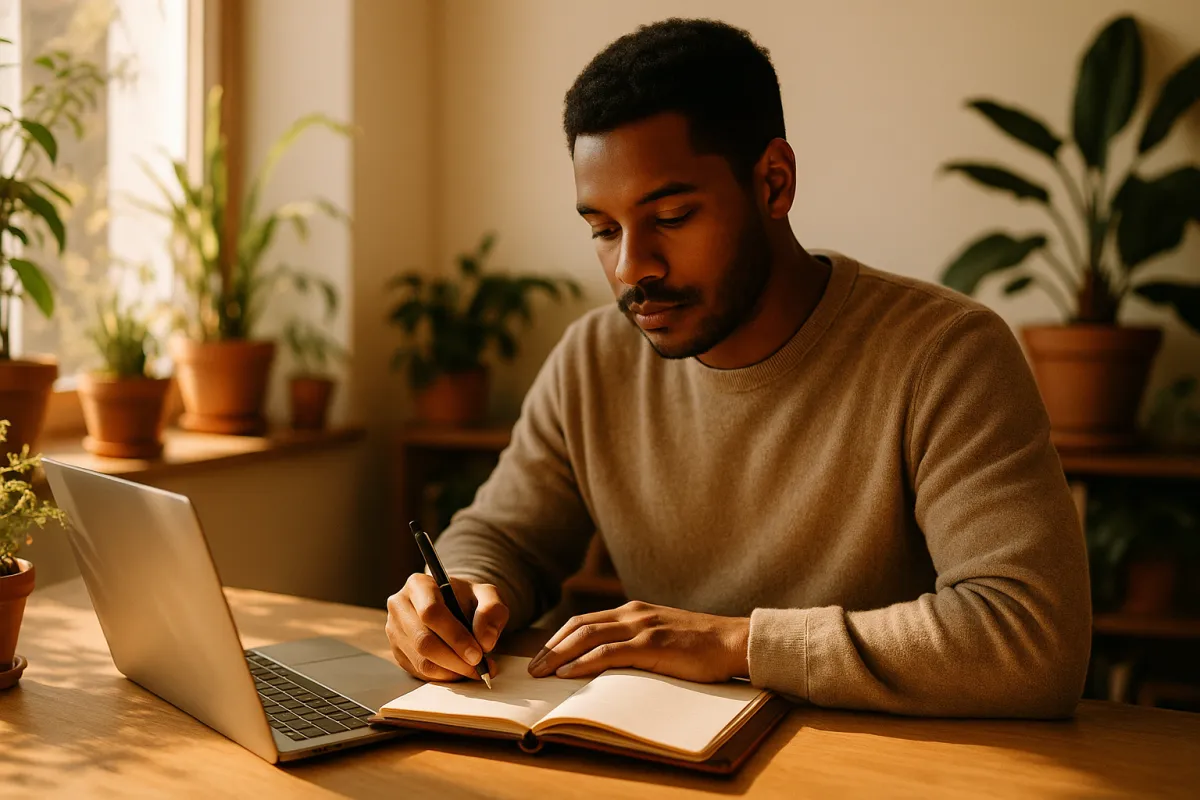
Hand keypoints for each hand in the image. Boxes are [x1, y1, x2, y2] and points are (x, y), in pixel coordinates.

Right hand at [386, 574, 509, 681]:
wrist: (455, 606)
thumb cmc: (469, 600)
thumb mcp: (488, 595)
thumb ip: (492, 611)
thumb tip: (485, 641)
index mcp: (419, 585)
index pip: (431, 613)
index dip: (455, 637)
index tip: (478, 654)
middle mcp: (400, 606)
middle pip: (423, 640)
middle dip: (454, 659)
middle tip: (478, 667)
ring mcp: (394, 630)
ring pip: (420, 661)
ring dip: (451, 671)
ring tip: (473, 670)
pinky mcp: (397, 651)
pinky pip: (419, 672)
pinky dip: (443, 676)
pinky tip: (459, 671)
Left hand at [527, 601, 749, 682]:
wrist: (733, 641)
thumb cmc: (700, 645)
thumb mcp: (662, 636)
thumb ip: (637, 641)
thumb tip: (610, 661)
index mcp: (634, 611)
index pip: (584, 621)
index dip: (559, 638)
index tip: (542, 656)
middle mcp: (633, 614)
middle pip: (579, 626)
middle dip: (552, 647)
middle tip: (533, 668)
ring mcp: (642, 627)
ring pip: (588, 637)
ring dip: (560, 655)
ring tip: (543, 672)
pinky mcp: (652, 644)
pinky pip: (610, 653)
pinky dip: (584, 662)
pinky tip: (569, 673)